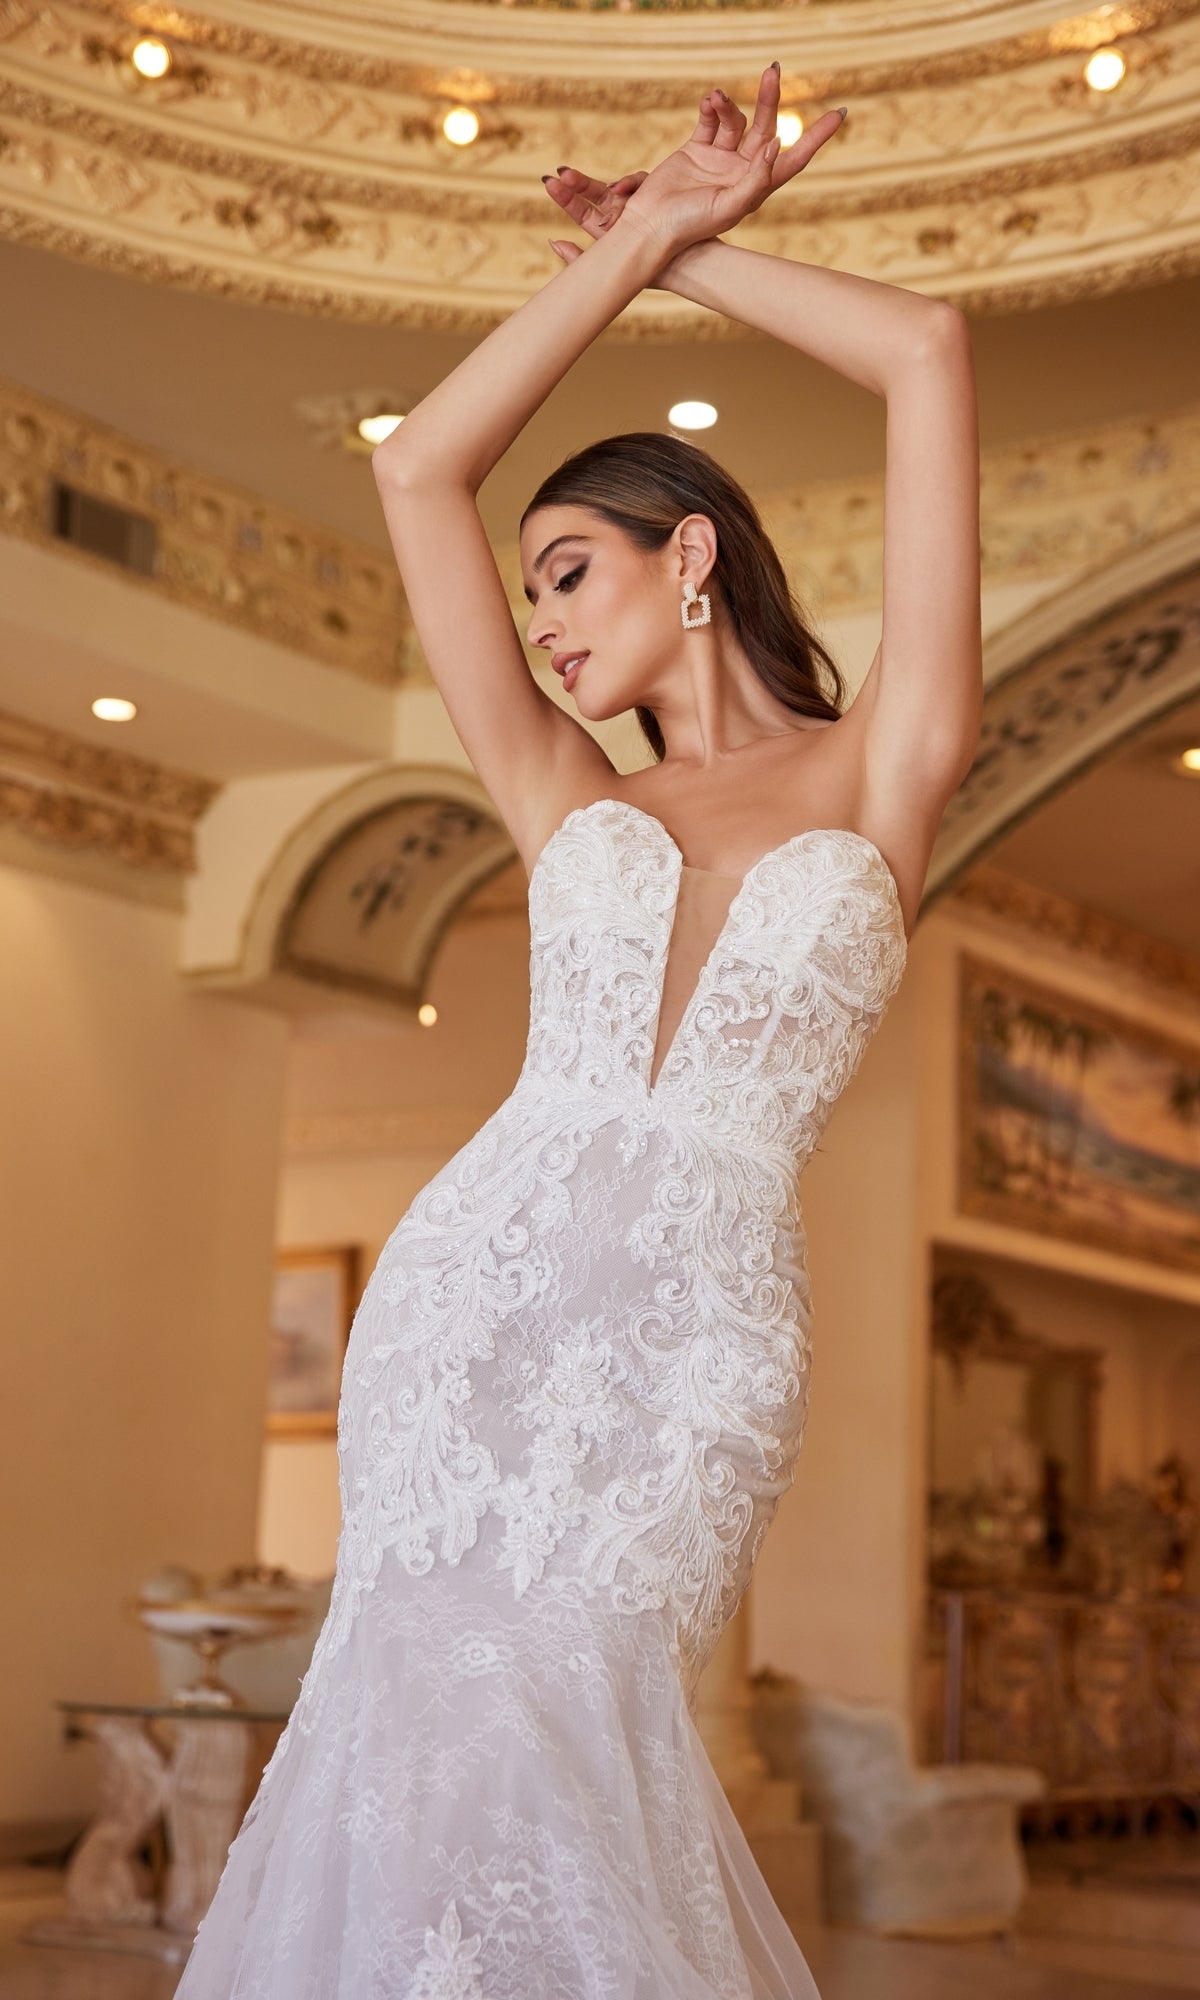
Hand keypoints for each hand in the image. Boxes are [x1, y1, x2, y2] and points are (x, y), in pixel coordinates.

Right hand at [543, 67, 844, 274]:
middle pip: (766, 127)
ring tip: (715, 99)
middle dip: (770, 99)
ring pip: (735, 120)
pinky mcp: (696, 149)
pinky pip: (710, 121)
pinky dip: (710, 109)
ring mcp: (720, 159)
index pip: (795, 158)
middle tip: (772, 70)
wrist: (651, 227)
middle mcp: (742, 171)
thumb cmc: (691, 227)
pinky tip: (707, 103)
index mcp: (757, 188)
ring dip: (728, 105)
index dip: (817, 137)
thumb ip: (757, 179)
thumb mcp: (730, 207)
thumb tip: (777, 142)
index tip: (840, 113)